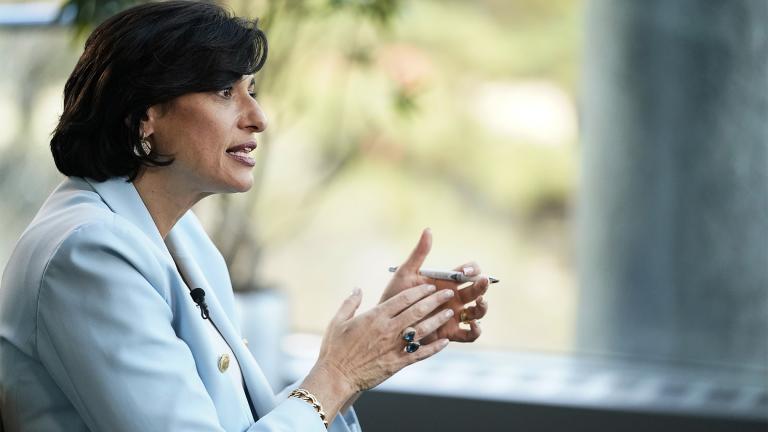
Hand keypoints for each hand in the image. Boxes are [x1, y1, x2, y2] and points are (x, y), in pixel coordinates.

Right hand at [301, 283, 457, 422]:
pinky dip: (434, 348)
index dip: (419, 291)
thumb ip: (350, 303)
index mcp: (375, 316)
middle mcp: (388, 330)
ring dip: (438, 320)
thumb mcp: (338, 321)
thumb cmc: (335, 349)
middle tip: (448, 293)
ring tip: (450, 312)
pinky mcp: (397, 363)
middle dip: (435, 300)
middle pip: (417, 311)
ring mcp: (394, 347)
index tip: (430, 285)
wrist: (336, 376)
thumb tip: (357, 289)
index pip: (403, 299)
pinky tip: (445, 342)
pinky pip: (420, 354)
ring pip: (422, 330)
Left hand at [379, 228, 489, 343]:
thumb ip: (418, 254)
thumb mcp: (405, 273)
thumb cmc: (395, 295)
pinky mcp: (451, 333)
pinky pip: (470, 335)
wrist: (387, 320)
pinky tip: (473, 324)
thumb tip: (428, 230)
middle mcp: (454, 298)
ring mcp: (454, 316)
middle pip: (477, 290)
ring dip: (483, 307)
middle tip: (482, 281)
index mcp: (447, 282)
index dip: (472, 269)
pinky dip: (476, 331)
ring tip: (480, 302)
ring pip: (478, 312)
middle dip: (482, 285)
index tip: (465, 270)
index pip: (469, 271)